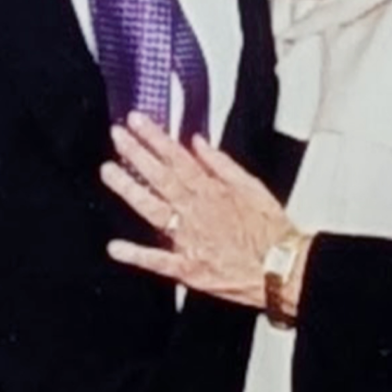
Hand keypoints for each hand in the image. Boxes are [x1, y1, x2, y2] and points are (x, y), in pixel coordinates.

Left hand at [100, 114, 294, 309]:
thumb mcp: (252, 187)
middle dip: (136, 154)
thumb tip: (198, 143)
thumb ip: (222, 164)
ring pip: (153, 210)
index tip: (137, 122)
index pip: (177, 157)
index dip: (154, 138)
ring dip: (129, 190)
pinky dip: (136, 255)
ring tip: (109, 173)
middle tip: (117, 137)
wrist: (282, 268)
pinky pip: (159, 261)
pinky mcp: (189, 268)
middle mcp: (196, 212)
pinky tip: (116, 247)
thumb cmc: (271, 232)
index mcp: (212, 191)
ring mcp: (189, 239)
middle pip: (160, 177)